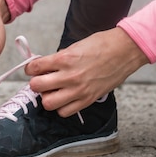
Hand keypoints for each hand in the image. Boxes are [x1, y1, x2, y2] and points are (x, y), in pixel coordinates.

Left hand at [25, 27, 148, 116]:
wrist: (125, 50)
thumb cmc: (101, 45)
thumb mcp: (75, 46)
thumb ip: (59, 58)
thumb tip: (45, 66)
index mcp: (64, 58)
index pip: (34, 67)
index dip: (30, 68)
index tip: (32, 69)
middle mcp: (69, 75)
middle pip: (36, 87)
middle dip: (35, 83)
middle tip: (41, 80)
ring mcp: (79, 90)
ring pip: (48, 103)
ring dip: (47, 97)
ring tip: (53, 91)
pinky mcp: (88, 99)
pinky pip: (65, 112)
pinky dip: (61, 107)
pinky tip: (65, 98)